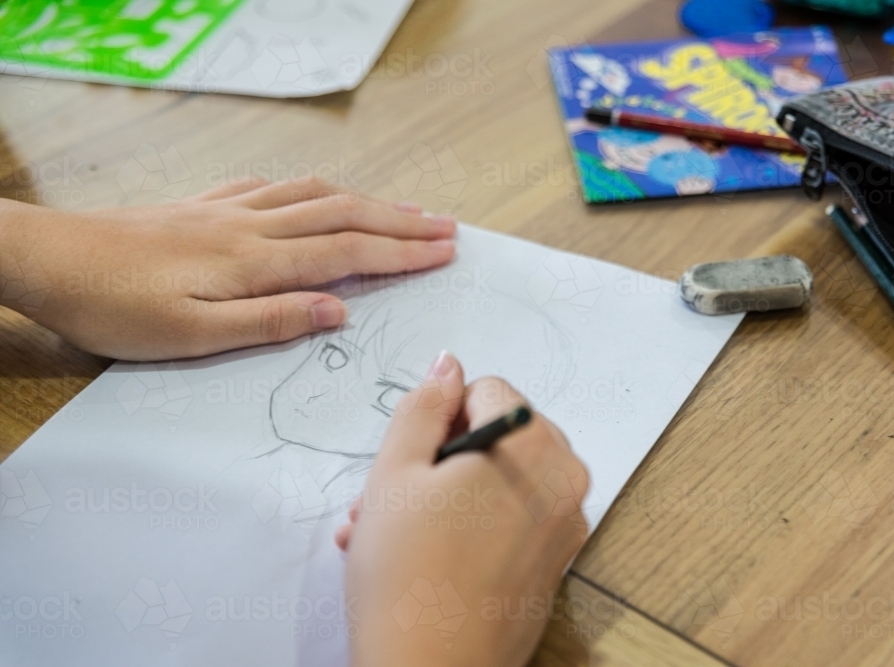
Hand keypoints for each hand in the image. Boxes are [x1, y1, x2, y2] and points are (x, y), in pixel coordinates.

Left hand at [0, 178, 454, 359]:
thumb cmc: (115, 307)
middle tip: (446, 226)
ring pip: (313, 195)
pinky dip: (311, 189)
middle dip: (400, 221)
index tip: (445, 251)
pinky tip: (315, 192)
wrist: (48, 258)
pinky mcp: (203, 205)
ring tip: (403, 208)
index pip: (347, 253)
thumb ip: (270, 320)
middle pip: (343, 214)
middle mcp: (251, 226)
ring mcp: (228, 209)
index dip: (401, 252)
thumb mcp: (193, 336)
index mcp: (255, 262)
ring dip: (366, 200)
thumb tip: (338, 310)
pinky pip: (273, 187)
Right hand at [342, 352, 589, 666]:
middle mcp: (564, 480)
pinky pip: (513, 520)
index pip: (487, 391)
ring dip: (445, 495)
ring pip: (500, 481)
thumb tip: (448, 365)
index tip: (414, 458)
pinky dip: (471, 524)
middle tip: (391, 495)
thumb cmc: (408, 575)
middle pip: (499, 436)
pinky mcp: (554, 563)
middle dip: (441, 458)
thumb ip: (424, 406)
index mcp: (533, 445)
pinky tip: (422, 553)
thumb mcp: (395, 472)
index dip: (440, 419)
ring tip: (388, 532)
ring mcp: (564, 526)